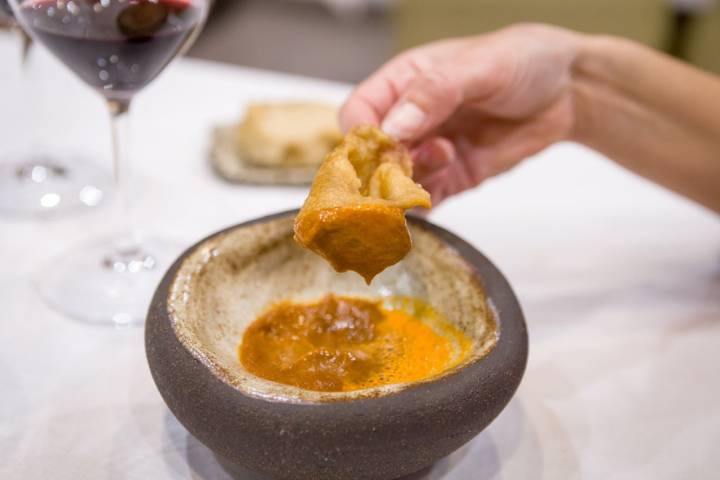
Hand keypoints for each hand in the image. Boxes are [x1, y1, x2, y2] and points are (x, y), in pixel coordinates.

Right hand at [340, 24, 582, 203]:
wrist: (567, 91)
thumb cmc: (522, 61)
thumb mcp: (479, 66)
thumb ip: (433, 93)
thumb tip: (392, 127)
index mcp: (403, 83)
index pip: (360, 113)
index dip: (364, 134)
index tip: (385, 147)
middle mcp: (409, 120)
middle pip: (373, 156)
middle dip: (387, 166)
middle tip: (418, 162)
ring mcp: (429, 152)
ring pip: (395, 183)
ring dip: (411, 181)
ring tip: (448, 157)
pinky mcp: (452, 178)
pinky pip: (425, 201)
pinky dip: (424, 206)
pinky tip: (444, 189)